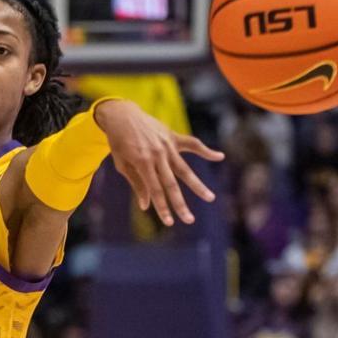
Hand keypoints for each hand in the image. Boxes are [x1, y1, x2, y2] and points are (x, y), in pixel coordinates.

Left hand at [94, 100, 224, 226]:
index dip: (162, 208)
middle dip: (180, 204)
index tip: (170, 222)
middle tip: (190, 220)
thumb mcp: (122, 164)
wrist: (121, 115)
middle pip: (171, 184)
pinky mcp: (173, 137)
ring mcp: (167, 146)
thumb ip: (136, 184)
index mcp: (142, 162)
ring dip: (198, 185)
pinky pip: (192, 144)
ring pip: (185, 169)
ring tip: (210, 198)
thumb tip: (145, 206)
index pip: (155, 190)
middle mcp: (157, 155)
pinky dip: (206, 151)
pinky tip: (219, 157)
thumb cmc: (119, 142)